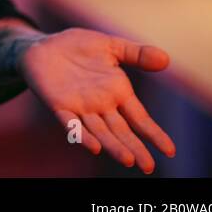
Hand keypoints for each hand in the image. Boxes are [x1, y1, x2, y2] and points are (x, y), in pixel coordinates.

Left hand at [21, 28, 175, 172]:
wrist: (42, 45)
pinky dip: (82, 135)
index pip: (140, 118)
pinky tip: (94, 147)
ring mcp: (80, 107)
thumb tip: (166, 59)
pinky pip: (71, 123)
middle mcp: (101, 105)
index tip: (170, 151)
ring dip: (113, 146)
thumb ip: (137, 54)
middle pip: (122, 131)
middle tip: (148, 167)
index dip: (154, 134)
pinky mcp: (58, 105)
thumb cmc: (78, 47)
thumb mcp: (110, 46)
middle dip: (135, 148)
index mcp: (117, 93)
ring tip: (128, 160)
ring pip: (100, 132)